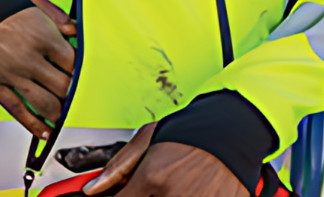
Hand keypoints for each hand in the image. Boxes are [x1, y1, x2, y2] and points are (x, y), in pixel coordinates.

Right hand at [0, 0, 76, 138]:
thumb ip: (54, 14)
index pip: (73, 63)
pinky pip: (16, 109)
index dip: (79, 70)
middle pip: (64, 87)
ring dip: (57, 111)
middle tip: (72, 94)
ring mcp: (10, 73)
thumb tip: (73, 30)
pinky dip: (32, 124)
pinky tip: (43, 130)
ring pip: (45, 103)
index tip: (77, 72)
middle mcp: (28, 57)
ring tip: (61, 113)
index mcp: (41, 34)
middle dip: (71, 92)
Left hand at [84, 125, 246, 195]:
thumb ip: (117, 168)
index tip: (121, 194)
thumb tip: (91, 190)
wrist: (231, 132)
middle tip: (154, 187)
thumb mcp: (146, 140)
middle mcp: (176, 195)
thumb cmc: (187, 134)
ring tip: (175, 185)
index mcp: (154, 178)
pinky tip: (191, 189)